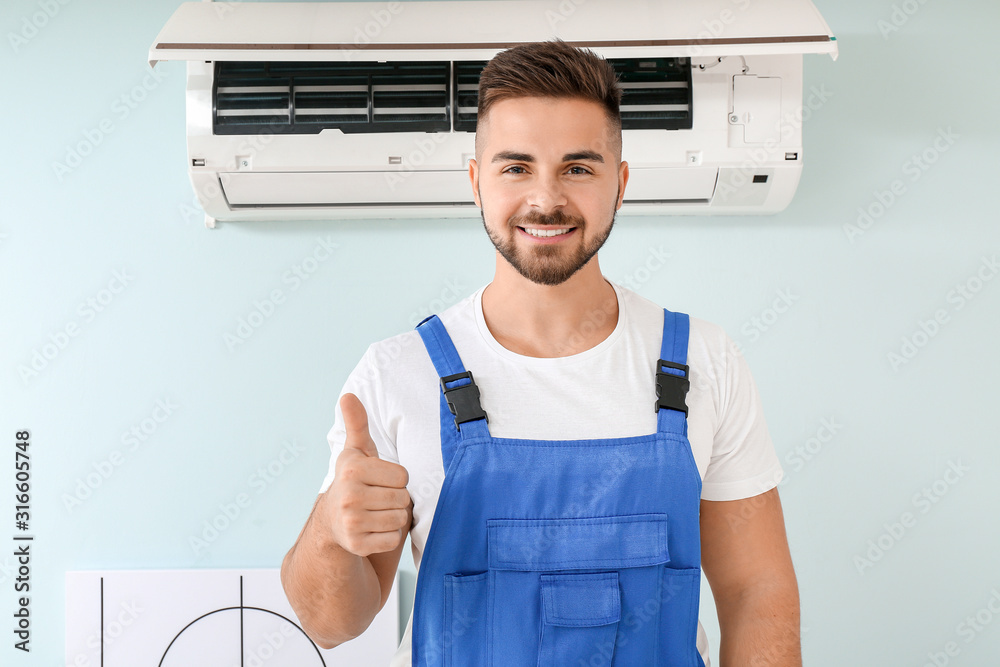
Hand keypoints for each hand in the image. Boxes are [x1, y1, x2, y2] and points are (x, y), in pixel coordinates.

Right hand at [325, 393, 412, 556]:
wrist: (332, 522)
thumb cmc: (354, 481)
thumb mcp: (356, 451)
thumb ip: (356, 423)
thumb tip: (348, 395)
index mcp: (352, 469)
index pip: (403, 476)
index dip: (396, 479)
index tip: (378, 480)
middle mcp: (349, 495)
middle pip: (403, 498)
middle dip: (395, 499)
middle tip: (376, 498)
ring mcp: (351, 522)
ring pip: (400, 519)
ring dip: (393, 517)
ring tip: (375, 512)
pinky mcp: (357, 545)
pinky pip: (393, 539)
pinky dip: (387, 536)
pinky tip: (372, 529)